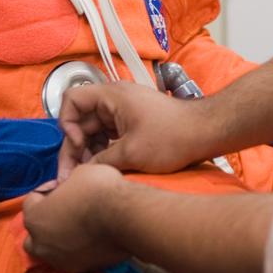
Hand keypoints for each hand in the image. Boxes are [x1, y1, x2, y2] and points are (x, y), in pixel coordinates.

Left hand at [22, 164, 128, 272]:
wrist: (124, 216)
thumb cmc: (98, 190)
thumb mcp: (79, 172)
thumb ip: (67, 184)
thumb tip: (71, 188)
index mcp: (35, 217)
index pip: (32, 201)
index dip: (49, 189)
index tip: (64, 185)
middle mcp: (41, 243)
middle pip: (34, 233)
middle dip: (45, 222)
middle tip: (65, 209)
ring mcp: (59, 259)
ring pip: (51, 250)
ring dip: (59, 238)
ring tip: (79, 225)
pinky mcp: (79, 269)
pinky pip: (71, 257)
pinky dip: (76, 248)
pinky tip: (91, 237)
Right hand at [57, 81, 209, 179]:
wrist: (205, 133)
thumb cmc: (173, 137)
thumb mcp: (130, 153)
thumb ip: (99, 162)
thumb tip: (80, 174)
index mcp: (111, 96)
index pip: (71, 100)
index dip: (67, 124)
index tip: (78, 145)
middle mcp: (114, 100)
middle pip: (80, 121)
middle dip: (74, 148)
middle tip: (69, 176)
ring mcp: (123, 111)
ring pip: (93, 131)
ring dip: (87, 153)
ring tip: (88, 176)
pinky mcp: (132, 124)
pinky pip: (107, 135)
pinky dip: (102, 151)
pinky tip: (103, 170)